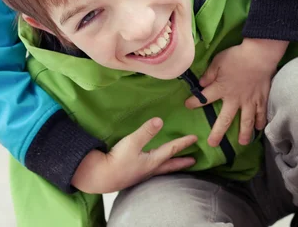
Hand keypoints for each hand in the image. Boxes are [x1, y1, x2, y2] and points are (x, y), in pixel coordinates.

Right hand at [71, 117, 196, 193]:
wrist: (102, 176)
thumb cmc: (118, 160)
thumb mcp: (132, 142)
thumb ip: (146, 131)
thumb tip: (160, 120)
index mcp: (153, 160)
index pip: (171, 150)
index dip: (183, 143)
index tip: (195, 138)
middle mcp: (151, 169)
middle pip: (170, 165)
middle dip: (182, 162)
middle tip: (193, 161)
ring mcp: (143, 173)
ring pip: (162, 170)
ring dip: (172, 166)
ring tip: (177, 164)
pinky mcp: (135, 175)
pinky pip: (153, 171)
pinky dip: (160, 168)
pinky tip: (154, 166)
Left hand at [185, 39, 287, 146]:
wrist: (259, 56)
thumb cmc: (236, 57)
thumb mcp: (218, 61)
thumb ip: (209, 74)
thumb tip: (201, 84)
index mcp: (221, 88)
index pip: (204, 98)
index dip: (195, 102)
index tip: (187, 105)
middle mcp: (234, 99)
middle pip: (225, 119)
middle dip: (218, 132)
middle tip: (213, 144)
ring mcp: (249, 101)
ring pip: (246, 121)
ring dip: (244, 133)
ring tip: (242, 143)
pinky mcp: (262, 99)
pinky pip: (261, 114)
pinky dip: (261, 122)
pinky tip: (259, 128)